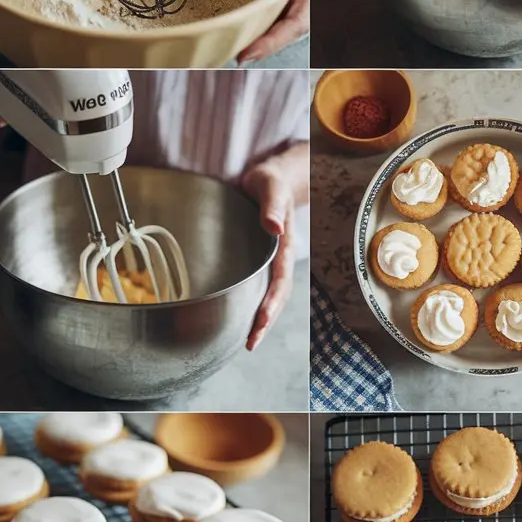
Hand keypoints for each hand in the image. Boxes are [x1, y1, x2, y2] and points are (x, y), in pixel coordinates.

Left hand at [239, 0, 308, 63]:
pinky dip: (255, 1)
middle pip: (293, 16)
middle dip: (267, 40)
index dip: (279, 33)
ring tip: (230, 40)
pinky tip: (234, 6)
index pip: (303, 3)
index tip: (250, 50)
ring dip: (260, 26)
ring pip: (283, 4)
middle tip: (232, 53)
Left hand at [241, 161, 295, 351]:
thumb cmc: (269, 180)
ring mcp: (268, 260)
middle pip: (277, 295)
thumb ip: (272, 205)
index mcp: (283, 244)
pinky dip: (250, 304)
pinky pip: (256, 286)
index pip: (281, 279)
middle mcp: (277, 257)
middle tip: (251, 343)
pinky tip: (238, 316)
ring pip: (268, 295)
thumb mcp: (270, 185)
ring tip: (248, 341)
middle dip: (266, 321)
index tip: (262, 321)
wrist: (269, 178)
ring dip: (260, 318)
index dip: (272, 302)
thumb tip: (274, 226)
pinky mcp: (256, 260)